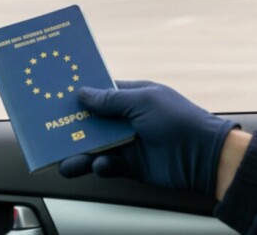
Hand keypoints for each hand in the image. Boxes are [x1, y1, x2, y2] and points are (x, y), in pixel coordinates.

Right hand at [59, 80, 237, 195]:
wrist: (205, 157)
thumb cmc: (179, 120)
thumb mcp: (143, 101)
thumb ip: (110, 100)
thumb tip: (82, 93)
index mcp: (134, 96)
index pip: (101, 92)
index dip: (80, 93)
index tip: (57, 95)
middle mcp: (129, 118)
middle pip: (93, 121)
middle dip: (73, 127)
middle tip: (51, 131)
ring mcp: (130, 142)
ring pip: (96, 146)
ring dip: (80, 152)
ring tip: (64, 160)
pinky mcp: (132, 165)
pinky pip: (108, 165)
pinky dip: (100, 166)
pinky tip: (99, 165)